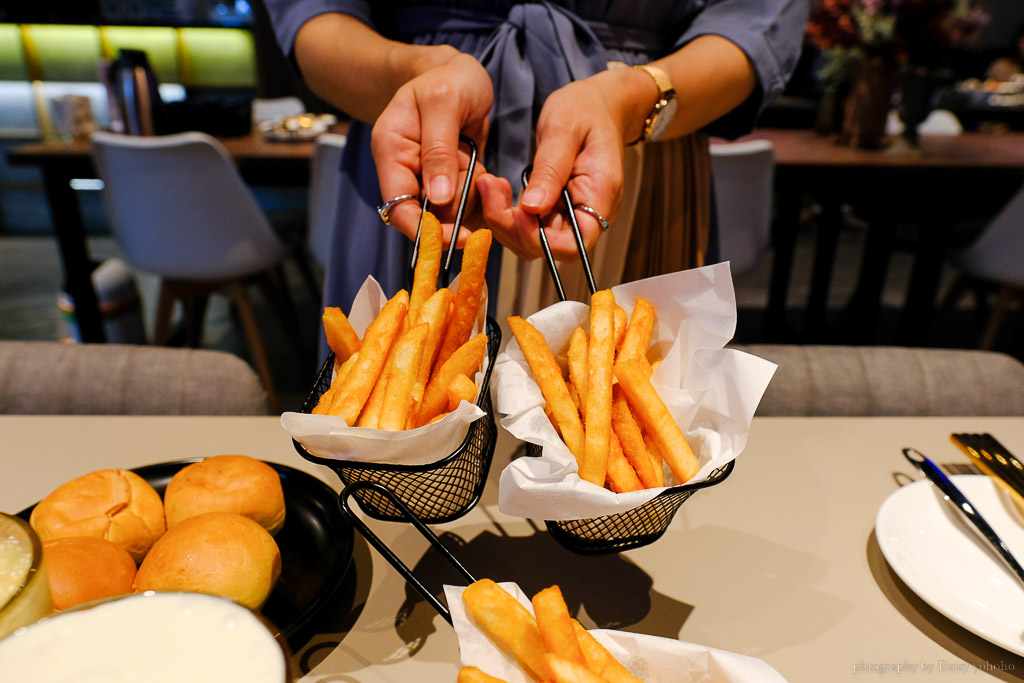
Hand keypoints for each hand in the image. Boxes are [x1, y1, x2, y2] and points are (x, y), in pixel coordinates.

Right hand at [371, 52, 493, 246]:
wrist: (462, 75)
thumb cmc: (448, 79)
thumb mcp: (443, 103)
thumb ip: (438, 150)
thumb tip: (438, 198)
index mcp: (391, 151)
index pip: (398, 206)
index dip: (422, 229)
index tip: (453, 237)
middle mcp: (406, 171)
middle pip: (428, 215)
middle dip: (455, 207)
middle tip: (472, 173)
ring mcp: (429, 180)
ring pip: (451, 213)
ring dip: (470, 196)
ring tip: (473, 160)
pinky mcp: (450, 184)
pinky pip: (467, 206)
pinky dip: (480, 196)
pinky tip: (482, 170)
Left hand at [478, 70, 639, 259]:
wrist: (595, 105)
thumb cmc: (585, 110)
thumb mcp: (564, 129)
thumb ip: (550, 170)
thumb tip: (532, 208)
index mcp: (600, 196)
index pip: (575, 245)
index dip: (541, 239)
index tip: (516, 211)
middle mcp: (588, 215)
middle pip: (549, 249)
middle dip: (513, 228)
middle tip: (490, 190)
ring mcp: (571, 216)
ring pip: (533, 242)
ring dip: (505, 223)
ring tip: (489, 185)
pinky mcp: (555, 211)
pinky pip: (528, 227)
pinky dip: (507, 215)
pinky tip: (496, 190)